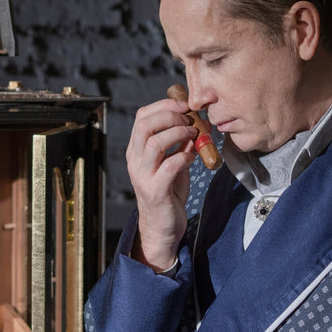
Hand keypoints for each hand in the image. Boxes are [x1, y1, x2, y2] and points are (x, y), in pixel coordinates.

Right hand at [125, 96, 196, 271]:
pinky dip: (184, 156)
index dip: (164, 105)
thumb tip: (196, 122)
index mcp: (137, 150)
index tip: (185, 104)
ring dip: (178, 133)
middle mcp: (135, 160)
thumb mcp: (173, 163)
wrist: (162, 227)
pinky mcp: (155, 190)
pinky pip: (169, 165)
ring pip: (154, 142)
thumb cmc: (168, 193)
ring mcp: (143, 175)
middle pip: (145, 124)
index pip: (142, 116)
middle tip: (189, 120)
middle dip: (171, 115)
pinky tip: (193, 157)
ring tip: (194, 135)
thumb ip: (180, 144)